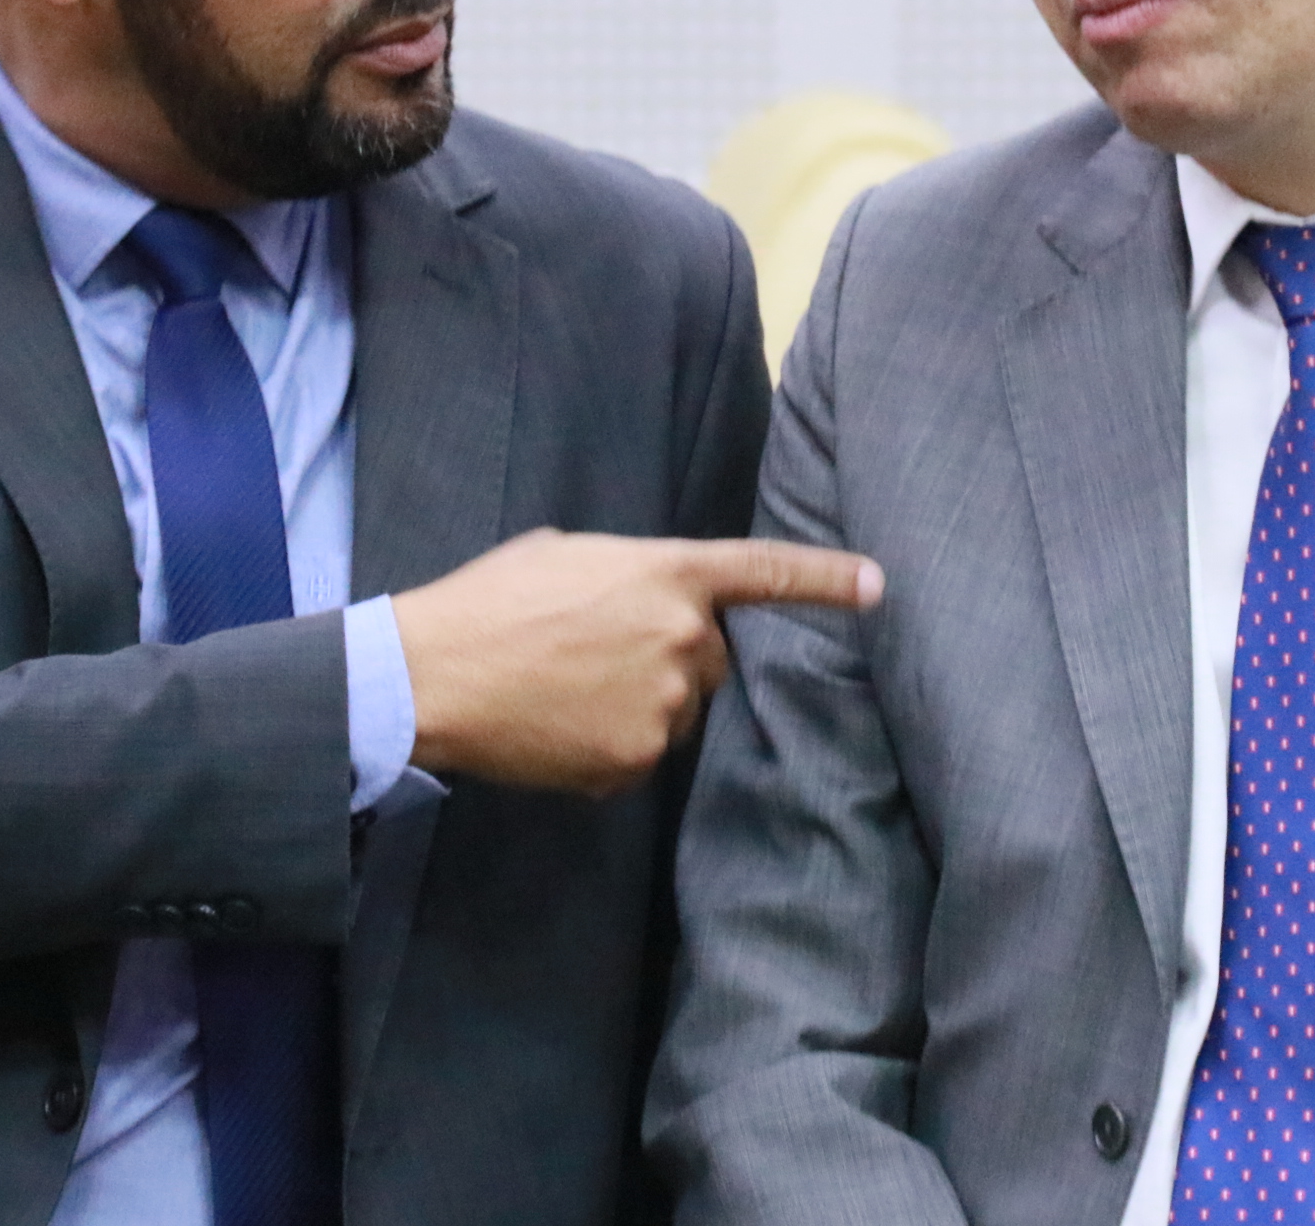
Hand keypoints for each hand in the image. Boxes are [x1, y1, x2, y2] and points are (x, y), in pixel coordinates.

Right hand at [391, 529, 883, 794]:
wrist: (435, 674)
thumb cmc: (490, 600)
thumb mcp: (569, 555)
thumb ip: (631, 574)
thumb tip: (648, 599)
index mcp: (669, 573)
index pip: (766, 573)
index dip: (827, 579)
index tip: (879, 586)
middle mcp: (683, 638)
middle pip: (711, 659)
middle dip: (670, 658)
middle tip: (595, 654)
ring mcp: (664, 704)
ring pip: (675, 712)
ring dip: (638, 705)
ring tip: (564, 689)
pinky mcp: (635, 760)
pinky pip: (639, 757)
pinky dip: (607, 747)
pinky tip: (557, 727)